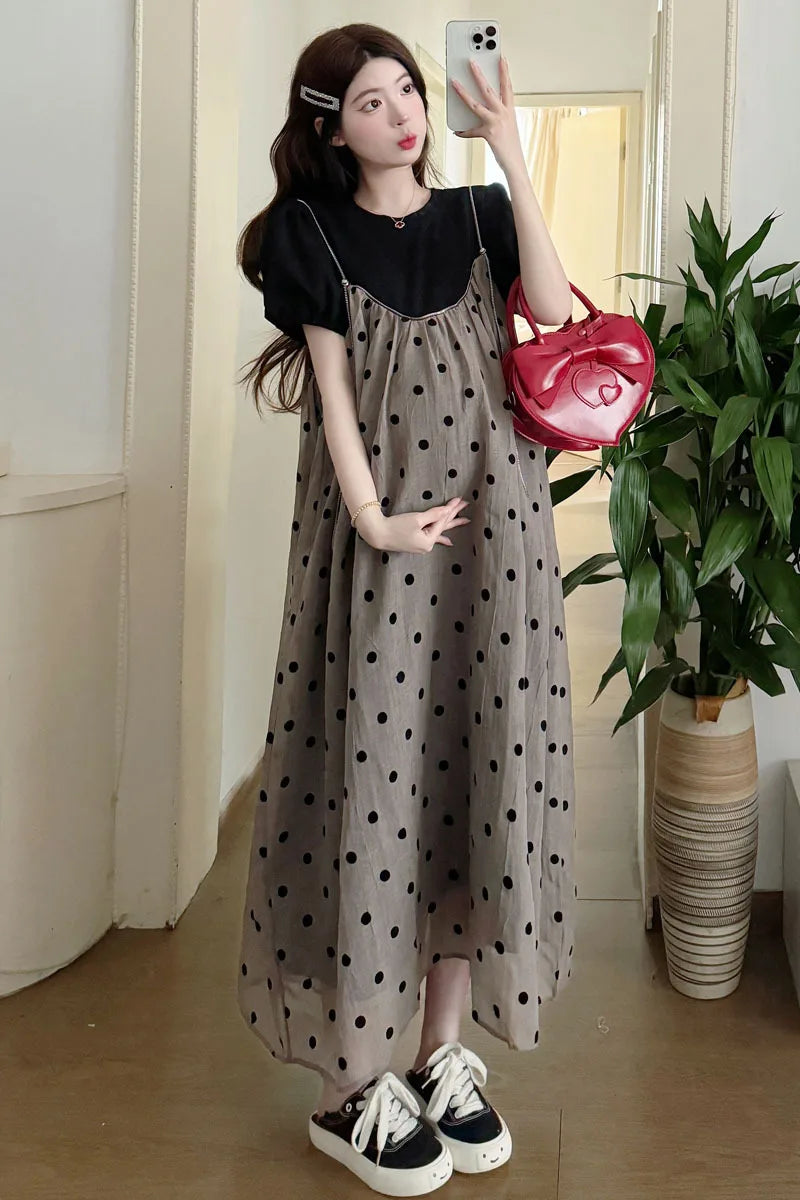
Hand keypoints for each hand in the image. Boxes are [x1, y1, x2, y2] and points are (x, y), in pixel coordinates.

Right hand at [356, 497, 470, 552]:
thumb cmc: (396, 527)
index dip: (451, 509)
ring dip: (450, 524)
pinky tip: (449, 542)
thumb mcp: (417, 519)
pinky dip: (440, 538)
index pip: (443, 521)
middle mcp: (427, 545)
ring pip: (439, 530)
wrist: (377, 534)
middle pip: (444, 526)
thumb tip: (448, 510)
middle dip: (455, 515)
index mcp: (429, 540)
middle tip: (466, 505)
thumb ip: (434, 515)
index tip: (459, 499)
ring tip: (465, 521)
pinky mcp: (416, 542)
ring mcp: (422, 545)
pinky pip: (432, 538)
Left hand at [451, 56, 524, 172]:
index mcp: (509, 110)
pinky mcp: (488, 133)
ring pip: (477, 104)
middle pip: (489, 89)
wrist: (515, 162)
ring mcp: (496, 122)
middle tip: (471, 62)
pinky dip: (464, 131)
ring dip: (464, 93)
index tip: (501, 58)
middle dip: (479, 75)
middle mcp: (503, 113)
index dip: (504, 71)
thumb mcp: (507, 126)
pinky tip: (457, 131)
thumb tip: (481, 111)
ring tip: (455, 83)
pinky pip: (472, 131)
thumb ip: (495, 116)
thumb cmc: (511, 145)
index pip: (507, 86)